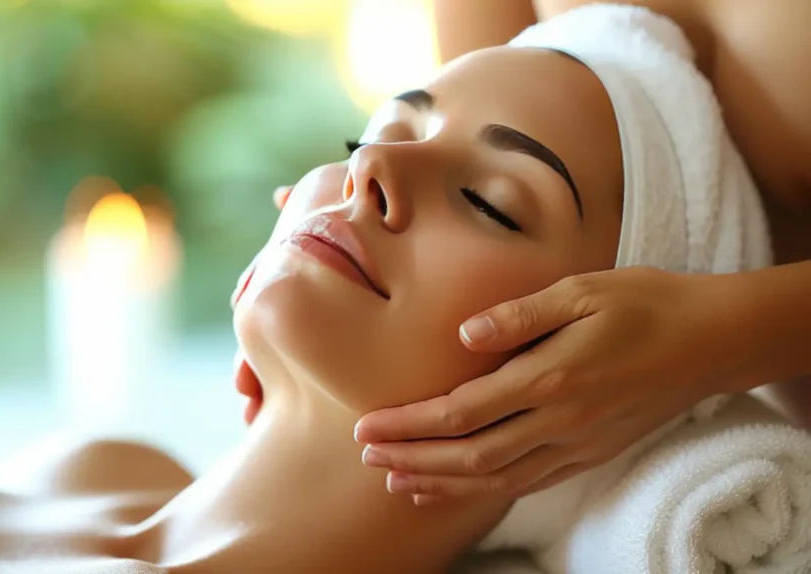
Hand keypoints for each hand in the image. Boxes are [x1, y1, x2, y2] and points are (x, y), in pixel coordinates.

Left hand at [353, 266, 752, 501]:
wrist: (711, 341)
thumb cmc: (643, 303)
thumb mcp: (582, 290)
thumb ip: (519, 315)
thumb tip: (463, 334)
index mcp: (553, 376)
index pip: (463, 412)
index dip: (410, 424)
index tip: (367, 426)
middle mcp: (561, 421)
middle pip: (470, 456)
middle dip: (413, 458)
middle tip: (366, 455)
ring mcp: (577, 444)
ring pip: (495, 479)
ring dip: (440, 483)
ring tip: (395, 480)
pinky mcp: (589, 454)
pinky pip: (526, 483)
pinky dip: (482, 491)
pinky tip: (453, 488)